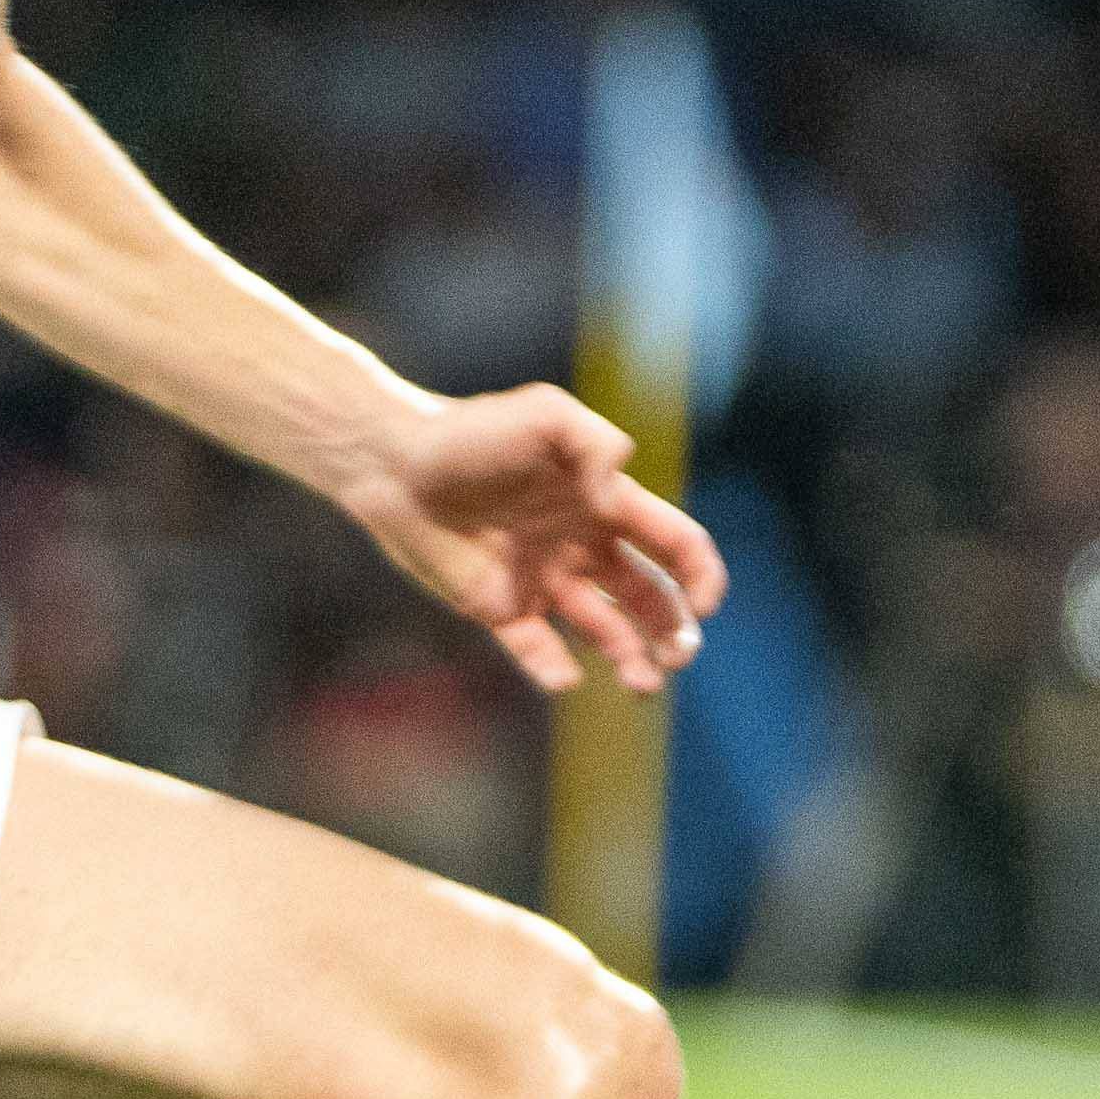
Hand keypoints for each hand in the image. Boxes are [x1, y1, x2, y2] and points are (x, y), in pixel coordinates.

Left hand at [330, 382, 716, 695]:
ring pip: (606, 632)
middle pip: (651, 598)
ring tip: (641, 683)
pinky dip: (554, 669)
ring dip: (632, 660)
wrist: (394, 462)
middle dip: (675, 630)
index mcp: (606, 503)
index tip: (704, 605)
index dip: (700, 574)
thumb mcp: (545, 415)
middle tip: (678, 655)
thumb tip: (614, 498)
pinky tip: (565, 679)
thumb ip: (595, 445)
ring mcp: (543, 580)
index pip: (674, 543)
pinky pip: (537, 650)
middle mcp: (583, 546)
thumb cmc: (471, 432)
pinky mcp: (500, 608)